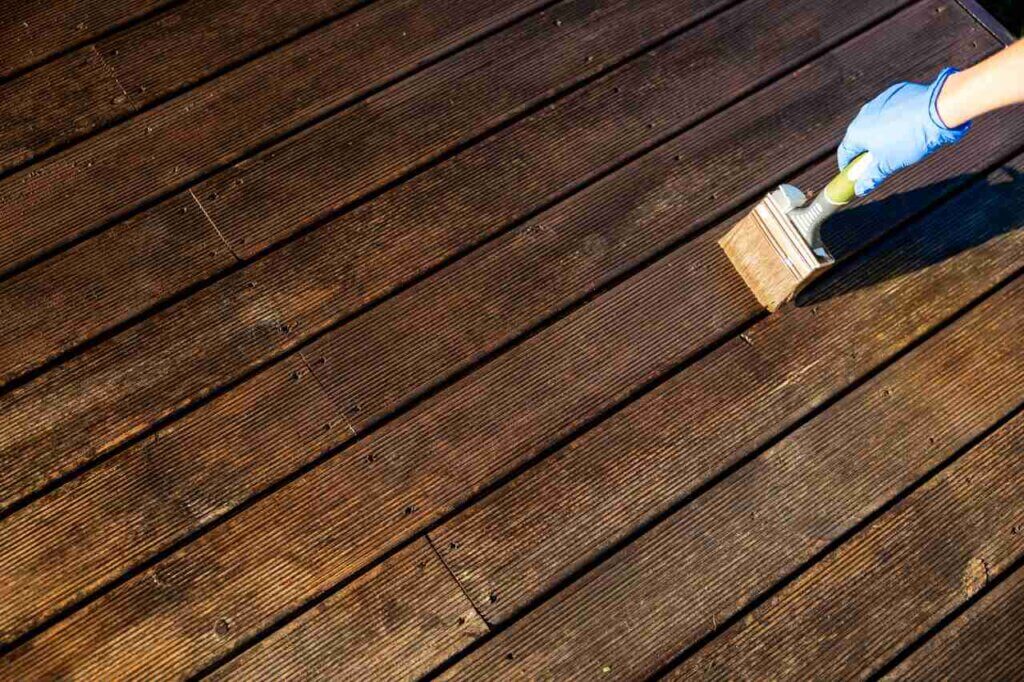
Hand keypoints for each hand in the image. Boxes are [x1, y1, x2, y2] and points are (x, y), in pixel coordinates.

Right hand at [838, 68, 970, 195]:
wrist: (937, 110)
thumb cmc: (909, 140)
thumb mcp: (889, 164)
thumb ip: (871, 177)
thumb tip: (860, 190)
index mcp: (856, 133)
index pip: (845, 154)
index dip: (848, 167)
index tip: (854, 176)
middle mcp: (862, 114)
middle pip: (859, 137)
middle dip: (866, 150)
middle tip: (878, 162)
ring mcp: (879, 101)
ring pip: (875, 122)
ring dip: (880, 133)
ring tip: (898, 143)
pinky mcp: (895, 92)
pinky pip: (890, 109)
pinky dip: (895, 119)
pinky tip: (909, 126)